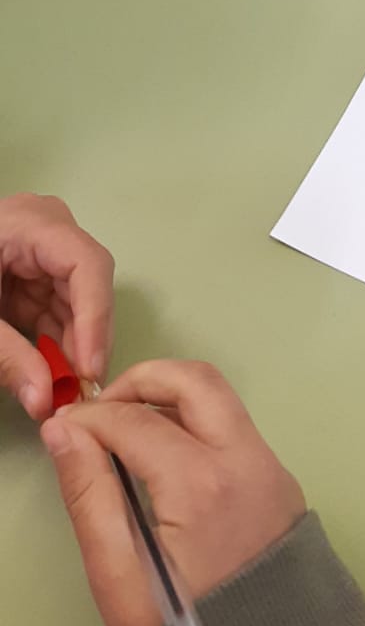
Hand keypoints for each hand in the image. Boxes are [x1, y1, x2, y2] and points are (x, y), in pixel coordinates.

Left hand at [0, 194, 113, 418]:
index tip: (91, 368)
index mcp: (29, 224)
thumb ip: (7, 357)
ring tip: (68, 391)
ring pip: (77, 303)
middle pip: (87, 284)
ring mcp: (41, 256)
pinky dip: (57, 346)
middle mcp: (47, 233)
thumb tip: (43, 401)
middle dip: (86, 339)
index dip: (95, 316)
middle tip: (83, 390)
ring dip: (74, 349)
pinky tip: (55, 375)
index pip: (84, 263)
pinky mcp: (33, 279)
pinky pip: (58, 312)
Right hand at [42, 360, 305, 625]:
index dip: (91, 417)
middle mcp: (246, 461)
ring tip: (128, 426)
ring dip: (171, 395)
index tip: (65, 425)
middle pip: (194, 380)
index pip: (135, 420)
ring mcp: (271, 467)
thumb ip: (91, 497)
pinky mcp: (280, 480)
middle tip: (101, 407)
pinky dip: (197, 419)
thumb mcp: (121, 576)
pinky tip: (166, 452)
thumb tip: (65, 432)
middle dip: (141, 380)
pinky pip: (236, 426)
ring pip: (220, 397)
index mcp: (202, 485)